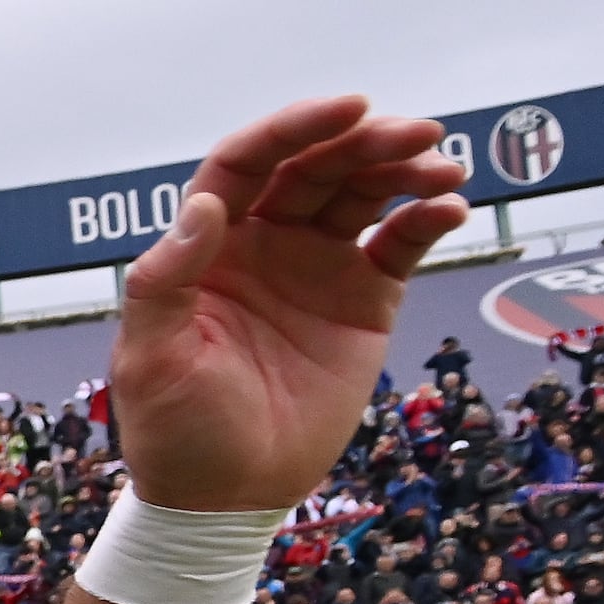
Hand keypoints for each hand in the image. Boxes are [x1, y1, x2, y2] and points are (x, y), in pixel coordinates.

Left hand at [104, 98, 470, 509]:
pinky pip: (399, 245)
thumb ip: (167, 281)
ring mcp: (316, 268)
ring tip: (444, 165)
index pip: (248, 164)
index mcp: (209, 247)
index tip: (347, 106)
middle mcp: (264, 244)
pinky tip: (451, 206)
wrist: (226, 497)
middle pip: (316, 167)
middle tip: (416, 133)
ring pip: (364, 195)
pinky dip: (426, 219)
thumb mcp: (151, 358)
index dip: (294, 128)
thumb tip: (205, 205)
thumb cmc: (174, 430)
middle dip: (365, 141)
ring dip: (405, 170)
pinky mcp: (363, 302)